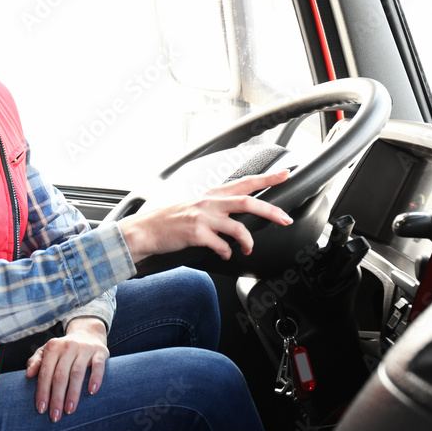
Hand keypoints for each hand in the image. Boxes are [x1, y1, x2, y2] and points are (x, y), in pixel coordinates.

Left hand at [26, 318, 108, 421]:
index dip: (43, 391)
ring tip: (69, 410)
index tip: (41, 409)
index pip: (46, 372)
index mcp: (53, 347)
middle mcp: (68, 347)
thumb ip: (36, 361)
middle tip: (54, 416)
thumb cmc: (64, 349)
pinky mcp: (100, 352)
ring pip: (77, 373)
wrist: (88, 333)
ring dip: (73, 394)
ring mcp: (84, 349)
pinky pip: (98, 366)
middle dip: (56, 398)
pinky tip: (92, 392)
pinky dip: (95, 378)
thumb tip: (28, 374)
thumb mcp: (48, 351)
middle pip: (60, 375)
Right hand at [119, 169, 293, 263]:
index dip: (267, 178)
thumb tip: (235, 214)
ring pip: (238, 228)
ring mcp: (203, 218)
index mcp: (210, 194)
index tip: (285, 174)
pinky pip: (221, 246)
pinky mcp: (196, 234)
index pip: (245, 182)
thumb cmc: (168, 220)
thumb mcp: (193, 206)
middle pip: (248, 202)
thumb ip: (214, 207)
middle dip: (271, 211)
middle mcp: (209, 202)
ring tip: (249, 249)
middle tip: (286, 219)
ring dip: (249, 242)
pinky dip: (226, 254)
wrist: (145, 230)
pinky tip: (223, 256)